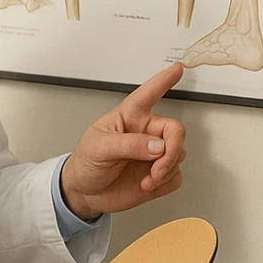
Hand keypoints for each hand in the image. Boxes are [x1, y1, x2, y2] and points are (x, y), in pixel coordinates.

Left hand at [60, 63, 187, 220]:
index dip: (163, 81)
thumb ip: (128, 144)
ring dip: (166, 169)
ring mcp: (152, 154)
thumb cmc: (86, 163)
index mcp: (128, 117)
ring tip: (147, 179)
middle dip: (171, 151)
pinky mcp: (157, 174)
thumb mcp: (99, 148)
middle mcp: (144, 133)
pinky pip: (176, 175)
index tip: (177, 69)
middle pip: (175, 131)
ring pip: (178, 154)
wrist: (84, 192)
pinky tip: (149, 184)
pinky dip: (167, 182)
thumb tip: (157, 145)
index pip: (149, 93)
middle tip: (157, 168)